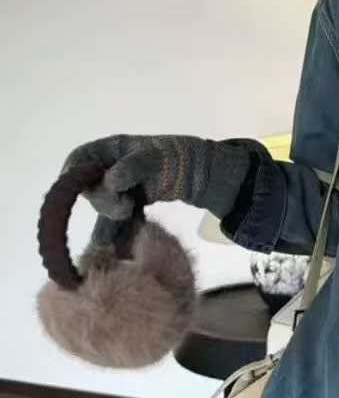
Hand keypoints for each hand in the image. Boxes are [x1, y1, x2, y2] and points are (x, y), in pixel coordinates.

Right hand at [60, 134, 252, 221]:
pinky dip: (117, 232)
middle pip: (90, 187)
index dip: (73, 175)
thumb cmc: (181, 156)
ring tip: (128, 219)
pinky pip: (117, 220)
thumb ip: (133, 167)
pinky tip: (118, 248)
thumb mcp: (157, 156)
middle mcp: (112, 167)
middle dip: (103, 200)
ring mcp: (121, 187)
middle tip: (124, 207)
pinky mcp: (133, 204)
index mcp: (113, 148)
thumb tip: (111, 181)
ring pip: (103, 205)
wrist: (206, 174)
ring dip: (110, 218)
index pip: (80, 158)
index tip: (81, 192)